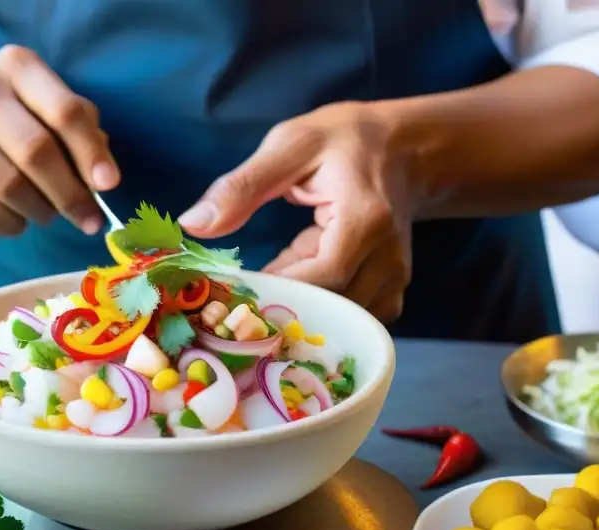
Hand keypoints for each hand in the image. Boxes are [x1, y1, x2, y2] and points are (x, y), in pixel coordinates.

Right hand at [0, 45, 119, 250]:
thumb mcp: (37, 98)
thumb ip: (78, 128)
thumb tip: (103, 180)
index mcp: (8, 69)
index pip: (62, 113)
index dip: (91, 154)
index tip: (108, 186)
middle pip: (34, 161)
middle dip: (69, 198)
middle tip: (85, 218)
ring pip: (8, 207)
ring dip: (31, 219)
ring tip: (28, 207)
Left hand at [178, 103, 412, 323]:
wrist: (405, 149)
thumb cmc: (344, 141)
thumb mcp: (289, 145)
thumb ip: (241, 186)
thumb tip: (193, 223)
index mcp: (365, 218)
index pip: (322, 276)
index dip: (278, 289)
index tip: (236, 289)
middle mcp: (388, 256)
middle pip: (331, 306)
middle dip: (282, 306)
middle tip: (239, 298)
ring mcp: (394, 278)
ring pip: (340, 319)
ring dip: (300, 309)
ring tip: (267, 287)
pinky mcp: (392, 290)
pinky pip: (352, 319)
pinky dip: (322, 311)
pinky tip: (298, 288)